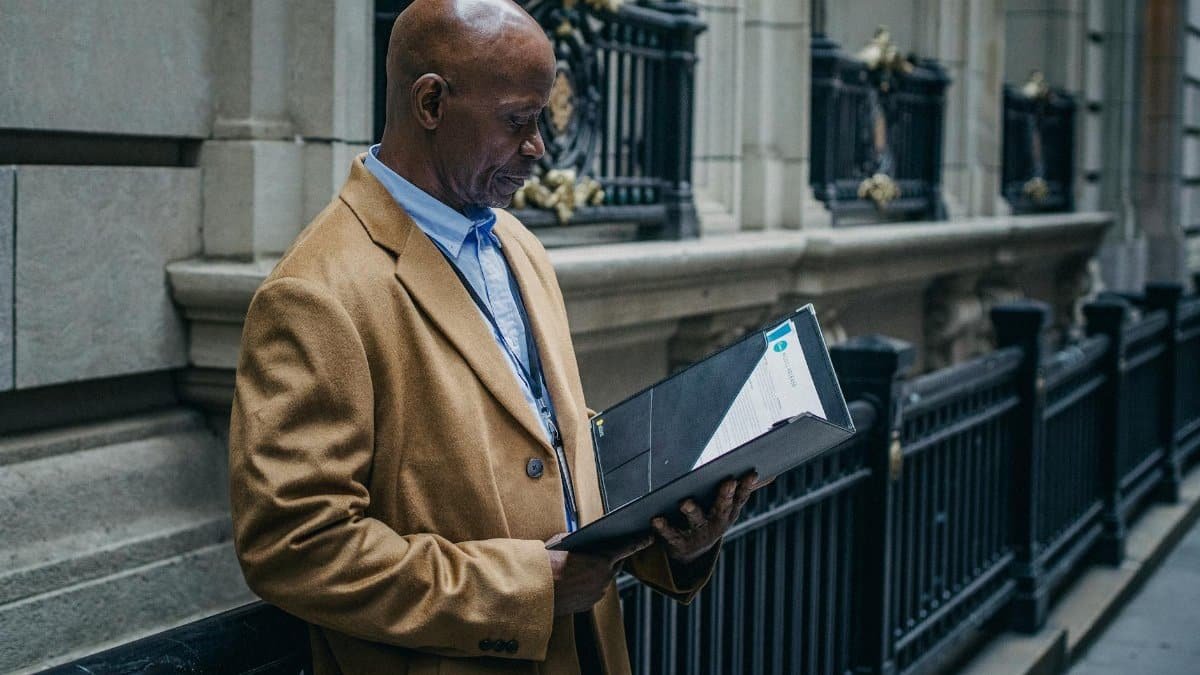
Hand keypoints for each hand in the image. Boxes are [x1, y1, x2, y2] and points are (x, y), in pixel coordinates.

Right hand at [545, 533, 654, 615]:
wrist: (535, 589)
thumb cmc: (548, 563)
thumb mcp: (563, 541)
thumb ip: (578, 538)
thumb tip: (580, 538)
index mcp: (603, 559)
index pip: (628, 548)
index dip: (640, 542)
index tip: (648, 537)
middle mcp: (605, 578)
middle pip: (616, 564)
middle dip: (614, 556)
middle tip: (607, 550)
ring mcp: (598, 592)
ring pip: (605, 578)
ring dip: (599, 571)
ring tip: (585, 565)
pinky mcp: (589, 603)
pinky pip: (595, 590)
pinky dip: (591, 584)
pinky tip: (578, 579)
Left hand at [651, 472, 767, 564]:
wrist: (691, 554)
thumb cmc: (709, 518)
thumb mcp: (728, 508)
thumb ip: (744, 489)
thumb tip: (770, 474)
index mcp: (728, 512)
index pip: (741, 498)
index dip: (747, 486)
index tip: (751, 473)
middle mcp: (715, 523)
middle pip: (721, 508)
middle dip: (725, 496)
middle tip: (728, 483)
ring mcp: (697, 533)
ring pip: (695, 520)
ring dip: (692, 510)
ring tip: (686, 502)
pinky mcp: (678, 541)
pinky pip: (670, 534)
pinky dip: (663, 527)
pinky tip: (656, 519)